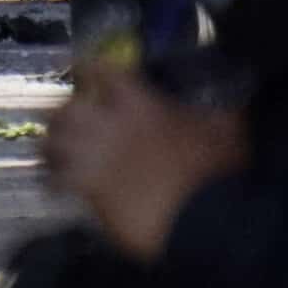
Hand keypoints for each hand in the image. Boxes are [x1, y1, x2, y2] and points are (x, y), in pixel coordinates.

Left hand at [44, 61, 249, 260]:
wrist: (205, 220)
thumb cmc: (218, 171)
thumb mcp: (227, 127)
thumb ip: (222, 107)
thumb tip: (235, 94)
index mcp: (140, 103)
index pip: (100, 70)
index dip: (87, 67)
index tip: (82, 68)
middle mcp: (108, 124)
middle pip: (65, 106)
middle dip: (63, 112)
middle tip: (69, 121)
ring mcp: (94, 157)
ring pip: (51, 141)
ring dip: (51, 145)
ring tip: (56, 153)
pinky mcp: (88, 189)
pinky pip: (54, 180)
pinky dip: (52, 182)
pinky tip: (56, 188)